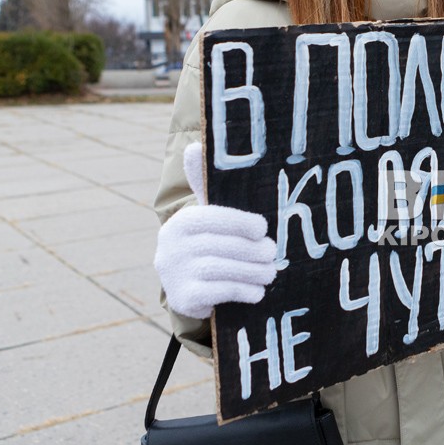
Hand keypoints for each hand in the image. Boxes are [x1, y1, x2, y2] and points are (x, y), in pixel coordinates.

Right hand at [154, 143, 276, 318]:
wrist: (189, 287)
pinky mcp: (182, 298)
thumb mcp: (209, 215)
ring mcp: (174, 273)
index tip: (262, 228)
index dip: (239, 222)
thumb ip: (207, 185)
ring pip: (219, 269)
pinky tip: (257, 291)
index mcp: (182, 220)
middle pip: (218, 245)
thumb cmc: (210, 241)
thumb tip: (194, 146)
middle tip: (272, 253)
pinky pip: (217, 292)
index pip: (211, 217)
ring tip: (270, 272)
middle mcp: (171, 245)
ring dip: (251, 271)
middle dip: (251, 250)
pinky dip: (242, 291)